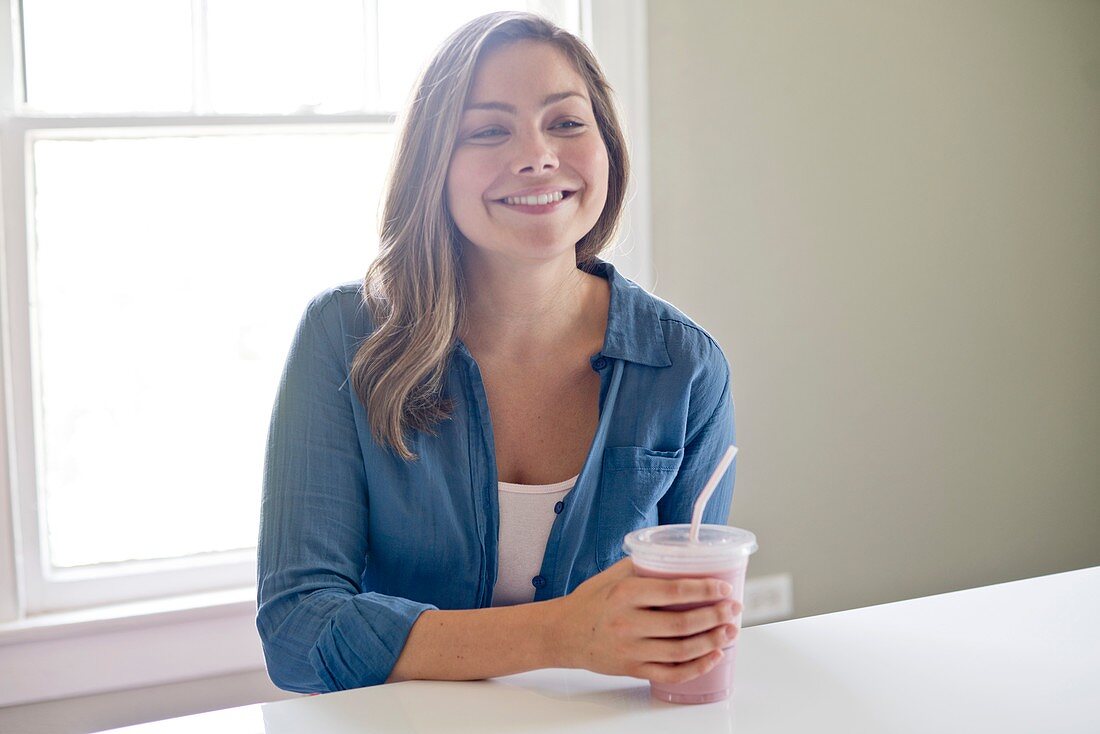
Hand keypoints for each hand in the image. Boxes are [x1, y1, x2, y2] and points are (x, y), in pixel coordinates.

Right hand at [549, 558, 740, 683]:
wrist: (563, 633)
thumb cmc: (590, 600)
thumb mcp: (612, 575)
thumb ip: (643, 566)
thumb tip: (680, 556)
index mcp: (625, 593)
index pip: (674, 591)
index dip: (705, 590)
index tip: (724, 589)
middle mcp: (628, 622)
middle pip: (683, 623)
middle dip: (715, 617)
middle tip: (734, 610)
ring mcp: (630, 649)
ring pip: (681, 651)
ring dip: (712, 642)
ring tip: (729, 632)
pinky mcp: (632, 669)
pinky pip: (671, 673)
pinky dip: (696, 667)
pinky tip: (712, 657)